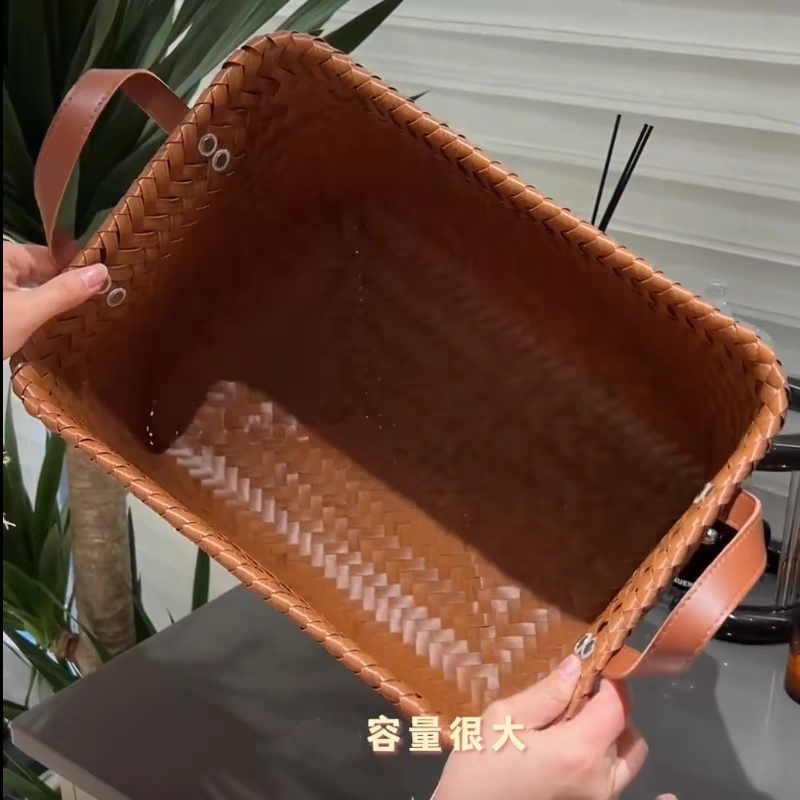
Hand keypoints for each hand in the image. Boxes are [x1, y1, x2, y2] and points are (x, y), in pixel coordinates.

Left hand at [3, 241, 107, 358]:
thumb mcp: (26, 313)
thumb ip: (65, 292)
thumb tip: (103, 271)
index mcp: (3, 254)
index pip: (51, 256)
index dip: (78, 271)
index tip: (106, 288)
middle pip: (40, 272)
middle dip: (65, 289)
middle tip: (99, 308)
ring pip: (28, 288)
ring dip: (49, 304)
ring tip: (79, 321)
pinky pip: (14, 301)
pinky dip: (30, 313)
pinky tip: (47, 329)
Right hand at [433, 655, 674, 799]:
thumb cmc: (480, 769)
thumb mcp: (503, 720)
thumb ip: (546, 694)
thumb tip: (576, 666)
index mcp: (580, 750)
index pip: (617, 706)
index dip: (610, 684)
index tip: (593, 671)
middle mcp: (601, 782)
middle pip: (628, 735)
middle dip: (609, 711)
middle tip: (576, 702)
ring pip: (627, 764)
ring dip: (612, 741)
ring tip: (575, 732)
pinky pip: (619, 791)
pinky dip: (631, 782)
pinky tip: (663, 796)